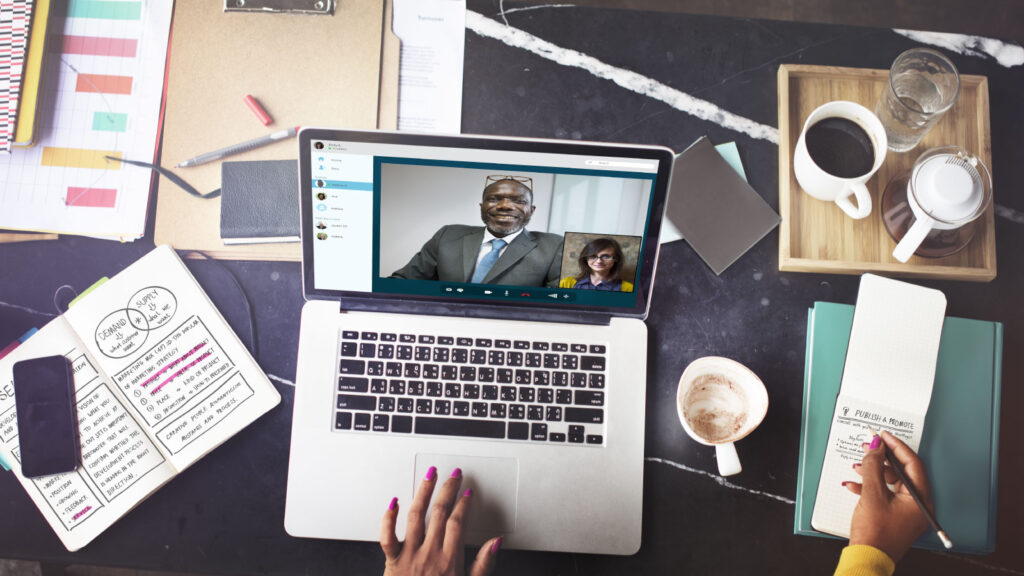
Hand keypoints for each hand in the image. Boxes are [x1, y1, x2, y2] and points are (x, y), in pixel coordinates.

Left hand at [381, 466, 500, 575]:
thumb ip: (483, 564)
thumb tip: (496, 542)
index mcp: (449, 560)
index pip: (458, 523)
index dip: (464, 504)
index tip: (468, 492)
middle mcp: (429, 554)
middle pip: (439, 513)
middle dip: (448, 490)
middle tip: (454, 475)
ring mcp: (409, 556)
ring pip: (415, 516)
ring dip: (423, 492)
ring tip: (430, 475)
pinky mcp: (392, 561)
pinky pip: (387, 536)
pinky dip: (388, 518)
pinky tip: (393, 501)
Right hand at [845, 431, 931, 561]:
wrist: (867, 559)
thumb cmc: (875, 534)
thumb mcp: (872, 494)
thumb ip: (873, 466)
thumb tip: (876, 446)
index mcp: (920, 499)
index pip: (913, 464)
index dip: (897, 447)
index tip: (883, 436)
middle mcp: (917, 505)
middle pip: (902, 472)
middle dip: (882, 459)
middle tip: (869, 447)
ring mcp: (906, 511)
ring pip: (891, 483)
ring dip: (873, 473)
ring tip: (858, 467)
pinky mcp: (894, 517)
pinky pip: (884, 495)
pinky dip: (869, 488)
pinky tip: (854, 486)